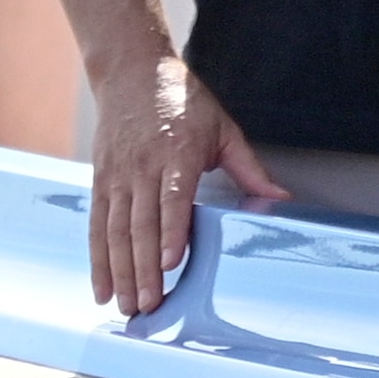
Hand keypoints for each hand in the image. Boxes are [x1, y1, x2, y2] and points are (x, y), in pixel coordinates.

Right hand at [89, 50, 278, 314]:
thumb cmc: (181, 100)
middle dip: (143, 268)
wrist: (131, 71)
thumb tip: (280, 198)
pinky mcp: (100, 180)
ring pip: (115, 230)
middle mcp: (143, 166)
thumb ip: (249, 168)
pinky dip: (97, 259)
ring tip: (125, 306)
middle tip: (148, 305)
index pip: (172, 198)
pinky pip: (97, 225)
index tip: (170, 263)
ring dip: (119, 271)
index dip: (170, 232)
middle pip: (140, 223)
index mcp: (177, 153)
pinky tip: (102, 287)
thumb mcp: (222, 128)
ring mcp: (117, 175)